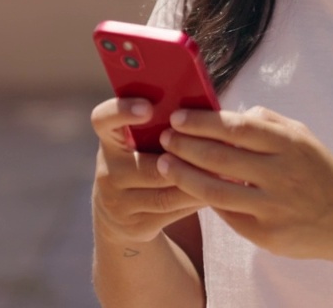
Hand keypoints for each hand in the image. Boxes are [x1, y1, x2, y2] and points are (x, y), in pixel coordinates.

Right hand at [90, 97, 206, 243]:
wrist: (119, 211)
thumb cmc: (143, 158)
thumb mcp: (141, 140)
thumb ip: (163, 124)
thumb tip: (206, 107)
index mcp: (110, 140)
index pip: (103, 119)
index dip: (122, 111)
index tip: (148, 108)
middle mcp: (108, 171)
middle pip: (149, 167)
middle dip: (186, 161)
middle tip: (219, 148)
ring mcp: (119, 203)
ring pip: (166, 195)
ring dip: (199, 183)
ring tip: (228, 171)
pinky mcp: (136, 226)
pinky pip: (173, 213)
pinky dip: (197, 200)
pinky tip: (219, 190)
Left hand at [156, 106, 332, 265]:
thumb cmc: (319, 172)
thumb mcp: (303, 137)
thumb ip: (268, 121)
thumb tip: (230, 111)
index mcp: (290, 143)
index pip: (237, 127)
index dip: (203, 122)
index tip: (177, 117)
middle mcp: (282, 173)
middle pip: (220, 157)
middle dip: (185, 146)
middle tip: (163, 138)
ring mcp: (274, 206)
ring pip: (215, 190)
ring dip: (183, 176)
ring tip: (163, 165)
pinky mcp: (267, 234)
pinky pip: (227, 215)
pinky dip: (205, 200)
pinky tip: (189, 189)